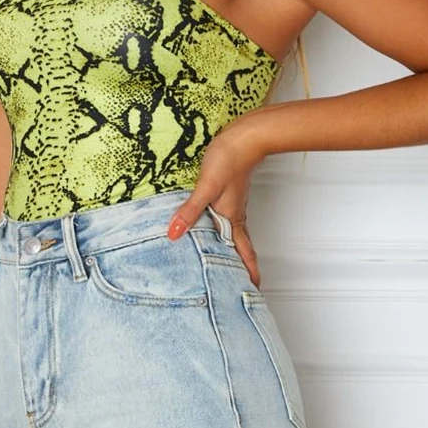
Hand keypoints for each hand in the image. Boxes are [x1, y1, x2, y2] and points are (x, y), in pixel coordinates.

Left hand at [166, 122, 263, 287]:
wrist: (245, 138)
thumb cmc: (229, 159)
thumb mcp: (206, 186)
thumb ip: (189, 211)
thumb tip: (174, 234)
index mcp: (232, 219)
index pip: (243, 252)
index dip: (249, 271)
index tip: (252, 289)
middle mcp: (235, 215)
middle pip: (241, 247)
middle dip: (241, 266)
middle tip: (239, 282)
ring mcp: (234, 205)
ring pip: (234, 234)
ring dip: (232, 249)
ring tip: (224, 261)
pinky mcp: (229, 193)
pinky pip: (227, 219)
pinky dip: (222, 231)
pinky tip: (212, 227)